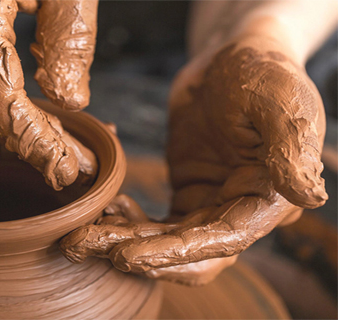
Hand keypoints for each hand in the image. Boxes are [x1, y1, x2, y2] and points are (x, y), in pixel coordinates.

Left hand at [60, 35, 327, 284]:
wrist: (231, 58)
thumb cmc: (261, 73)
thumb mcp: (279, 103)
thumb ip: (289, 149)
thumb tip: (307, 197)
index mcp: (266, 200)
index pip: (222, 241)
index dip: (176, 254)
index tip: (128, 256)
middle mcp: (237, 211)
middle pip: (188, 252)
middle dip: (139, 255)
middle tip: (86, 246)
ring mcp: (209, 204)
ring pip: (166, 240)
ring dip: (124, 241)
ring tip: (80, 236)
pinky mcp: (187, 192)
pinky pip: (156, 219)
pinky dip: (129, 220)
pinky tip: (104, 210)